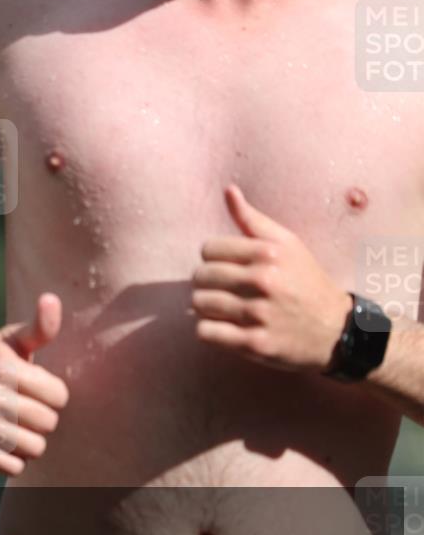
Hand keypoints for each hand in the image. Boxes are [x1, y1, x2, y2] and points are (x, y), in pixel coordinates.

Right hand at [0, 293, 68, 475]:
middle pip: (48, 423)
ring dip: (29, 439)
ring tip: (14, 424)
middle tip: (23, 406)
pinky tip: (1, 440)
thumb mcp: (9, 340)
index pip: (60, 396)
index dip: (53, 393)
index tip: (36, 387)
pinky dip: (13, 458)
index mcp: (3, 369)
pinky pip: (14, 468)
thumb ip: (39, 326)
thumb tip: (52, 299)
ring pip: (34, 448)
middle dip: (42, 416)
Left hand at [192, 185, 352, 371]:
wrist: (336, 330)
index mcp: (269, 253)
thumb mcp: (287, 244)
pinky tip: (223, 327)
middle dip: (206, 283)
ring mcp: (259, 314)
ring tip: (223, 308)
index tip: (227, 267)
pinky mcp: (254, 344)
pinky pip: (206, 332)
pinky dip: (209, 330)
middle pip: (200, 276)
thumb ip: (253, 219)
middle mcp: (264, 281)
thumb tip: (228, 190)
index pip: (208, 249)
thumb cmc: (305, 281)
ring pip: (199, 304)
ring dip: (205, 307)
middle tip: (222, 289)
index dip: (213, 258)